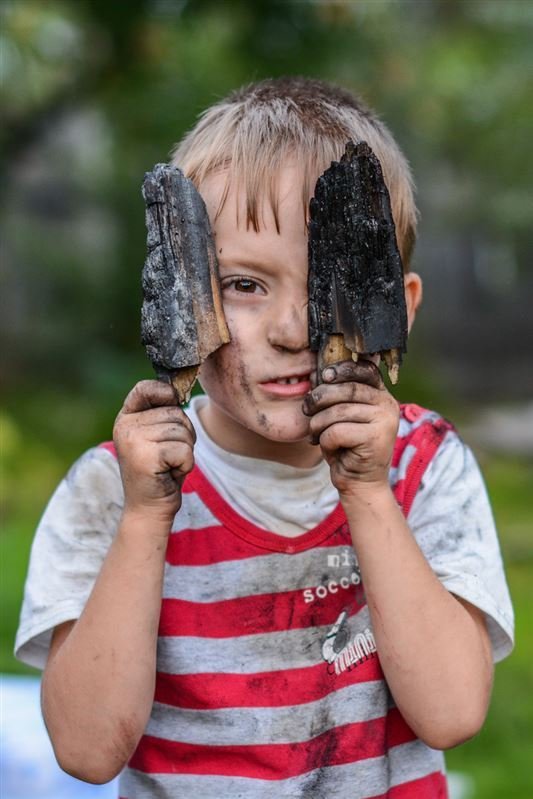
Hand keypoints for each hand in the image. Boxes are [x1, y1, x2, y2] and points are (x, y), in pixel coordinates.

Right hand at [113, 380, 195, 524]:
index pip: (146, 387)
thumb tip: (178, 390)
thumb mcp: (158, 436)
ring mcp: (133, 440)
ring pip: (182, 431)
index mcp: (126, 417)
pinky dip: (185, 464)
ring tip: (168, 465)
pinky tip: (169, 474)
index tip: (172, 406)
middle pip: (175, 412)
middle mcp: (125, 425)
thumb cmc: (160, 471)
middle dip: (184, 434)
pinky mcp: (145, 457)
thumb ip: (163, 413)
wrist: (148, 508)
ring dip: (185, 451)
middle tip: (169, 456)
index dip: (166, 393)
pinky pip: (184, 450)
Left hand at [302, 360, 398, 496]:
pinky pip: (336, 431)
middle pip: (347, 389)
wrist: (359, 484)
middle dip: (319, 398)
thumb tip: (315, 374)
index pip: (365, 370)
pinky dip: (325, 441)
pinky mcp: (375, 439)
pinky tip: (332, 449)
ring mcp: (384, 421)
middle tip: (307, 410)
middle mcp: (388, 405)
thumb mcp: (341, 417)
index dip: (343, 369)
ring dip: (318, 424)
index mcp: (381, 395)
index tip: (324, 375)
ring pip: (337, 412)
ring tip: (317, 435)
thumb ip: (336, 396)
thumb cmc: (346, 448)